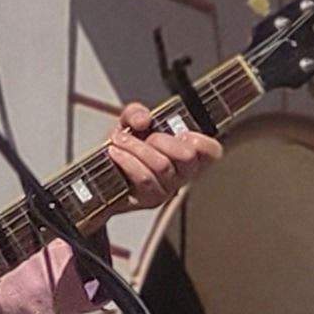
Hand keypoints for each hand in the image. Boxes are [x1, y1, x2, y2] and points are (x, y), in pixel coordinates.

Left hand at [101, 102, 221, 203]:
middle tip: (146, 137)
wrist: (101, 172)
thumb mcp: (128, 123)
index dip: (202, 142)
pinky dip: (127, 160)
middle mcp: (182, 174)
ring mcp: (168, 189)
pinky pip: (144, 178)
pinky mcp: (151, 200)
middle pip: (186, 156)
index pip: (212, 151)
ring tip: (119, 140)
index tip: (182, 133)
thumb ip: (136, 112)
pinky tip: (116, 152)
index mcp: (187, 152)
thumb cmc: (124, 148)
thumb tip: (144, 120)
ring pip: (161, 165)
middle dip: (161, 139)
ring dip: (136, 147)